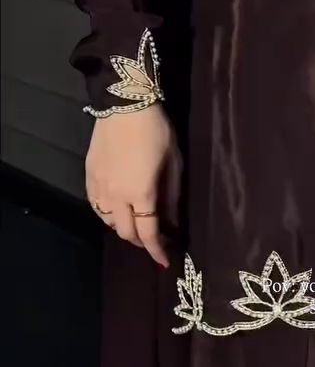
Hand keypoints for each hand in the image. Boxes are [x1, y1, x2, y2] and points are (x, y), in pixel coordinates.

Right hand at [85, 103, 181, 266]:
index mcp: (141, 194)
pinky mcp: (89, 177)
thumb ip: (172, 197)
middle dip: (141, 241)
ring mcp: (99, 187)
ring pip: (108, 222)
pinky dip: (108, 214)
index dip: (157, 251)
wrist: (125, 105)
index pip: (148, 233)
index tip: (165, 261)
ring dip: (123, 228)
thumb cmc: (157, 132)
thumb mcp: (174, 164)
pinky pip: (96, 206)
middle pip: (126, 233)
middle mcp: (117, 196)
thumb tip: (172, 223)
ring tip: (136, 222)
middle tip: (154, 238)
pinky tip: (117, 208)